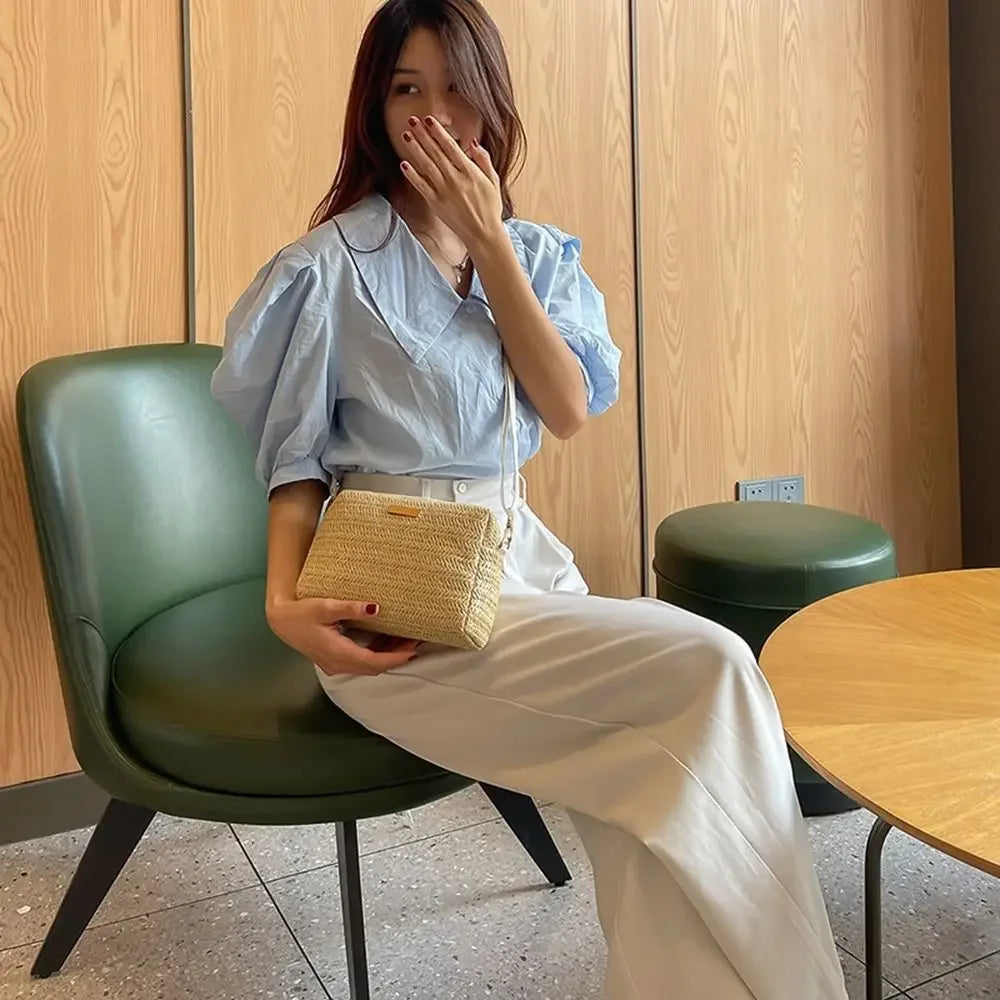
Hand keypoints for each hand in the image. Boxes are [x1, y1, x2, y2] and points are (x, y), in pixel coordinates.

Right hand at [266, 598, 418, 676]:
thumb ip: (351, 608)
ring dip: (386, 657)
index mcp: (338, 653)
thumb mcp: (326, 606)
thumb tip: (376, 608)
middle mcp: (337, 664)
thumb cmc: (301, 612)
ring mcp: (334, 665)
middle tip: (414, 642)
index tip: (412, 650)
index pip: (374, 662)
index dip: (395, 658)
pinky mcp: (332, 661)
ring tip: (403, 641)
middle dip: (396, 657)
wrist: (281, 621)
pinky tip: (383, 641)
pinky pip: (359, 663)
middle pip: (373, 667)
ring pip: (367, 667)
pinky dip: (374, 655)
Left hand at [400, 116, 504, 250]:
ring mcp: (444, 192)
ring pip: (427, 166)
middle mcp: (455, 180)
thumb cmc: (490, 208)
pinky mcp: (436, 203)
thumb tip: (472, 144)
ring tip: (406, 135)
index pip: (451, 147)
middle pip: (436, 153)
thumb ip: (484, 161)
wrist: (483, 234)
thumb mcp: (493, 181)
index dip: (438, 132)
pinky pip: (422, 186)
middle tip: (412, 120)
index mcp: (470, 172)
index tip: (429, 120)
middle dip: (423, 135)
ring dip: (415, 149)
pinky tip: (404, 164)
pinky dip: (412, 175)